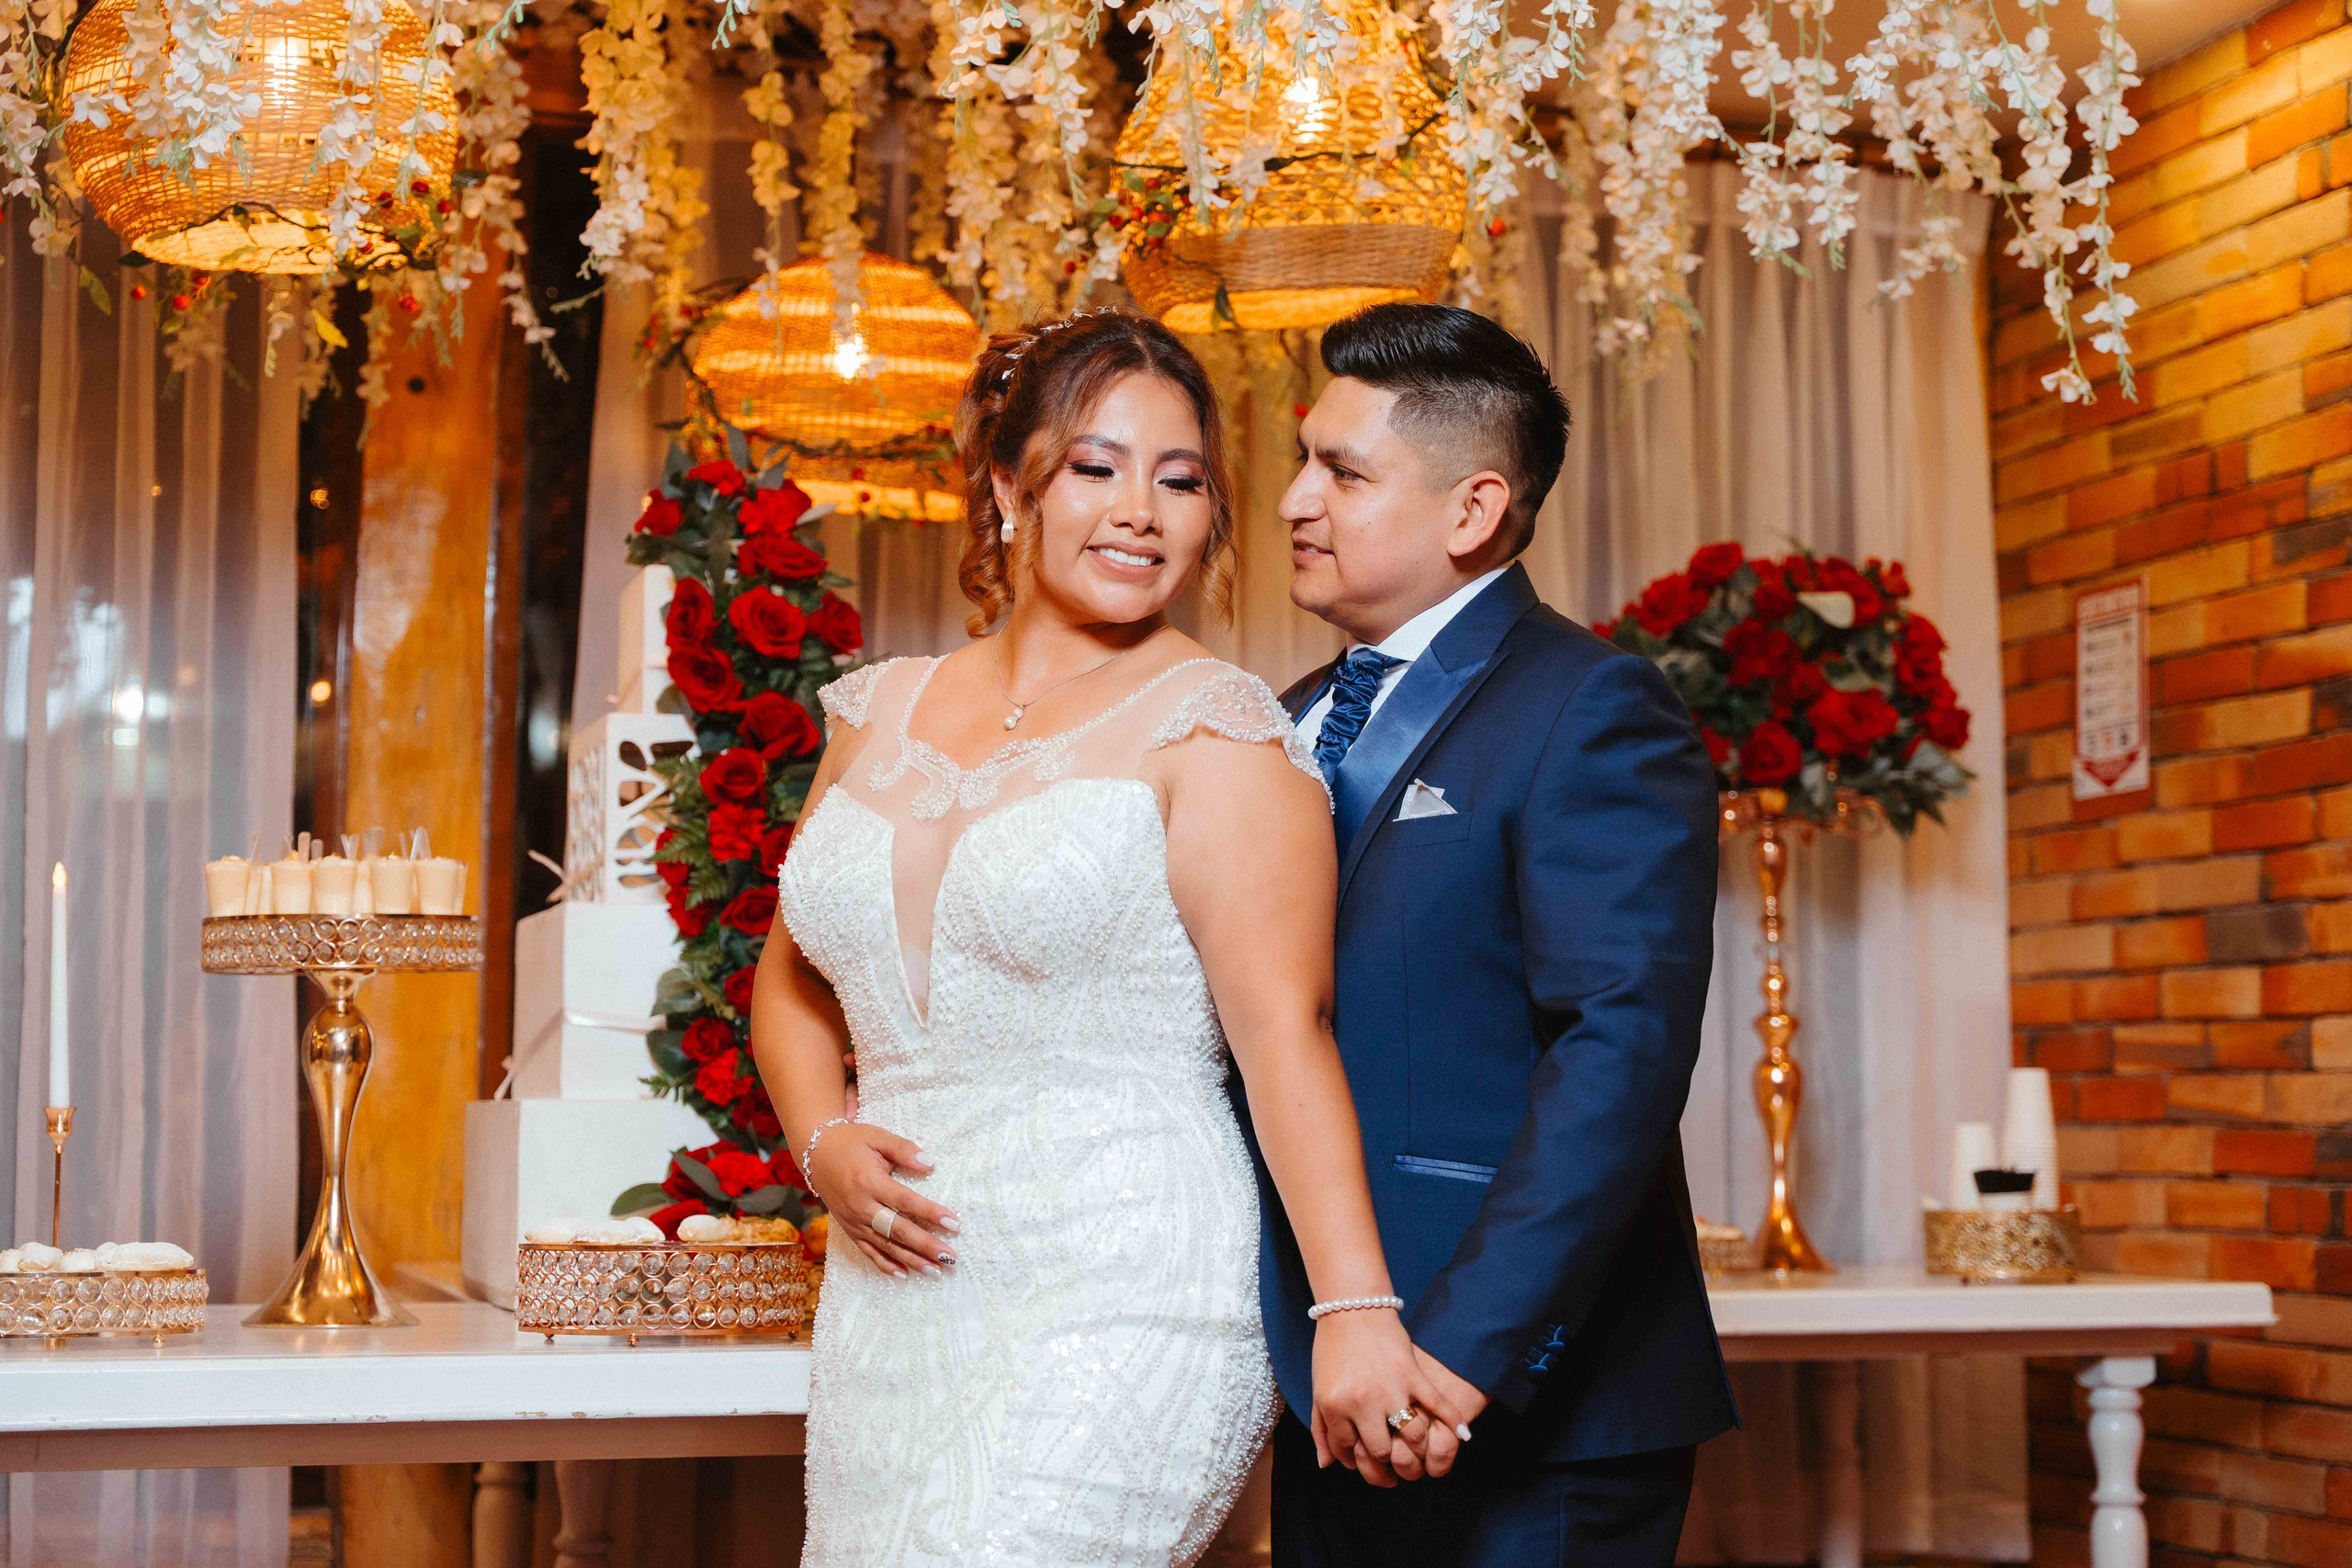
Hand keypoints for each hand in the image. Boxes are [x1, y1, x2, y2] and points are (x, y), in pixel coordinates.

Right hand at [803, 1122, 957, 1278]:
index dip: (931, 1213)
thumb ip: (903, 1149)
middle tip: (950, 1258)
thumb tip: (930, 1163)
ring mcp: (854, 1222)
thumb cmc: (851, 1142)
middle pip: (898, 1230)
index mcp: (870, 1182)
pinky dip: (886, 1265)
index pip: (906, 1202)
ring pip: (886, 1246)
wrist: (815, 1154)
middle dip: (926, 1245)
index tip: (954, 1223)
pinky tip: (905, 1275)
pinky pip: (868, 1252)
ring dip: (912, 1261)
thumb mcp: (877, 1137)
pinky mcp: (849, 1230)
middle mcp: (861, 1206)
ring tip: (936, 1271)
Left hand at [1309, 1310, 1476, 1485]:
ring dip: (1415, 1449)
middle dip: (1385, 1462)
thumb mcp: (1318, 1389)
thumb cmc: (1332, 1349)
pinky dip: (1453, 1420)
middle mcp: (1362, 1402)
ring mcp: (1390, 1389)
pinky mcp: (1413, 1374)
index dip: (1354, 1460)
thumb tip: (1327, 1465)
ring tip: (1413, 1449)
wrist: (1352, 1308)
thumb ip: (1321, 1429)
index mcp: (1334, 1405)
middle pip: (1381, 1452)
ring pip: (1411, 1437)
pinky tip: (1464, 1435)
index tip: (1361, 1459)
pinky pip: (1437, 1404)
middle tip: (1390, 1463)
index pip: (1347, 1451)